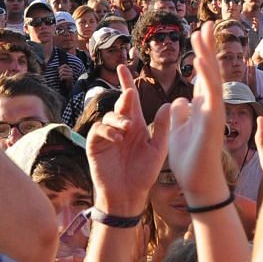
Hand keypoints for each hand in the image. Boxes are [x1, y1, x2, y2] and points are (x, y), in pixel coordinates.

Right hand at [86, 65, 170, 216]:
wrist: (128, 195)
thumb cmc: (143, 174)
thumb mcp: (158, 149)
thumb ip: (162, 128)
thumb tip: (168, 104)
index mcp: (135, 125)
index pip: (130, 99)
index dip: (127, 82)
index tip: (123, 66)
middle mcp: (120, 127)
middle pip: (120, 104)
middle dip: (124, 98)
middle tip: (129, 95)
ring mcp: (106, 135)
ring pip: (109, 116)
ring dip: (119, 119)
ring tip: (127, 130)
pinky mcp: (95, 145)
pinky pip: (99, 130)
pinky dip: (108, 131)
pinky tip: (118, 138)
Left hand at [162, 23, 227, 204]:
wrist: (197, 181)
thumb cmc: (189, 159)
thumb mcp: (177, 129)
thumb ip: (180, 113)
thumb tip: (180, 99)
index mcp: (202, 106)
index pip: (202, 74)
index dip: (200, 53)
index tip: (197, 33)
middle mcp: (211, 105)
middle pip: (210, 70)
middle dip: (207, 46)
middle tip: (205, 23)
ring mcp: (215, 111)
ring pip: (213, 77)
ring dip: (207, 54)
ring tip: (202, 32)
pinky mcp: (214, 120)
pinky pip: (211, 94)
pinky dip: (207, 76)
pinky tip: (201, 59)